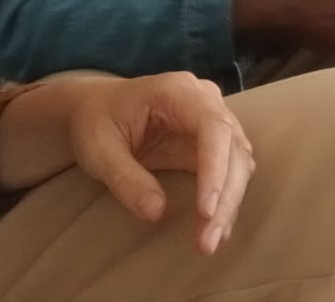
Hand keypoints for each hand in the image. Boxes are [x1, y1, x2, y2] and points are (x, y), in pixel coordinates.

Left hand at [0, 73, 254, 253]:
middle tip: (208, 241)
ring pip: (239, 162)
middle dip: (225, 196)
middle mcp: (205, 100)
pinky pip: (231, 171)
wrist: (96, 111)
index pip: (213, 126)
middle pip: (233, 147)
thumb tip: (157, 213)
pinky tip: (216, 229)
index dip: (216, 167)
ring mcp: (213, 121)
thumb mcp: (98, 150)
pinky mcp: (213, 144)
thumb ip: (125, 178)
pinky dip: (226, 200)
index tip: (205, 210)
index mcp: (177, 92)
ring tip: (209, 242)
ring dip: (229, 202)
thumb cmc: (95, 123)